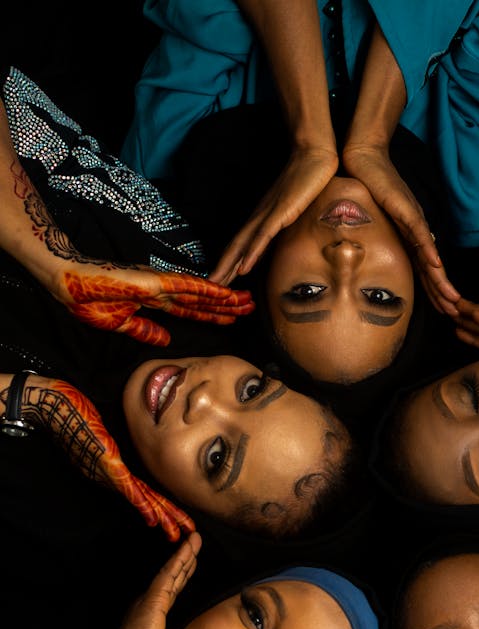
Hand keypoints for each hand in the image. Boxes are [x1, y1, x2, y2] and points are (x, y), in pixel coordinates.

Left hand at [22, 375, 194, 540]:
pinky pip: (127, 486)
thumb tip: (122, 442)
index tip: (172, 520)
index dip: (158, 506)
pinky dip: (140, 503)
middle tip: (181, 535)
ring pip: (138, 497)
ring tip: (173, 532)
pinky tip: (150, 516)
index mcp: (109, 470)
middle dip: (165, 517)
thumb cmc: (74, 414)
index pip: (140, 491)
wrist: (52, 406)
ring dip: (157, 516)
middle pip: (144, 499)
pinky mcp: (106, 463)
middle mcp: (109, 476)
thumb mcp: (99, 431)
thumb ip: (112, 442)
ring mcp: (107, 471)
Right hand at [56, 266, 253, 345]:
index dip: (212, 314)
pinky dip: (205, 289)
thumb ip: (144, 331)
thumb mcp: (119, 324)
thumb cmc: (86, 299)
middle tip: (252, 306)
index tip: (232, 318)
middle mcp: (160, 289)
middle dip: (227, 304)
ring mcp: (157, 283)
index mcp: (153, 301)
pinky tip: (222, 292)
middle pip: (201, 299)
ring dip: (224, 296)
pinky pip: (184, 286)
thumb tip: (166, 339)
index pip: (190, 309)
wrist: (65, 280)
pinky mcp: (151, 280)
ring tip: (246, 300)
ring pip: (199, 291)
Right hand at [66, 533, 200, 628]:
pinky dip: (182, 557)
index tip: (190, 567)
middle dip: (186, 562)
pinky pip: (171, 572)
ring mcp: (151, 600)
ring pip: (174, 572)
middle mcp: (149, 605)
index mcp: (151, 619)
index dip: (182, 579)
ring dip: (186, 554)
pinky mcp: (154, 599)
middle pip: (174, 579)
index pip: (172, 594)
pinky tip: (191, 544)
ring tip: (197, 538)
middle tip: (195, 545)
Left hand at [208, 146, 338, 284]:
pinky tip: (243, 268)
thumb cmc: (305, 182)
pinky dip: (251, 254)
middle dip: (221, 269)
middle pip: (234, 247)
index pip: (240, 244)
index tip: (219, 280)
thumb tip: (280, 239)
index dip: (228, 263)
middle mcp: (259, 217)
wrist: (313, 156)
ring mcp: (268, 215)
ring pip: (242, 245)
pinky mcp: (280, 213)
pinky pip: (262, 237)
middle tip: (208, 287)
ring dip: (228, 266)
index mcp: (261, 218)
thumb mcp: (292, 208)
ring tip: (217, 283)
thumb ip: (284, 223)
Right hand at [342, 143, 459, 315]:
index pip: (424, 271)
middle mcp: (416, 232)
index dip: (434, 292)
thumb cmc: (369, 191)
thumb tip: (375, 263)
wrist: (365, 161)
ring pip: (431, 257)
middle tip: (456, 315)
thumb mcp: (376, 224)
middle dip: (443, 294)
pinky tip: (436, 267)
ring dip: (441, 280)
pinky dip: (428, 252)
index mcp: (409, 238)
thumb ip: (381, 242)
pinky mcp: (406, 210)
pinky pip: (419, 234)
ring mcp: (414, 221)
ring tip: (452, 300)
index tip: (443, 311)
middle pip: (432, 269)